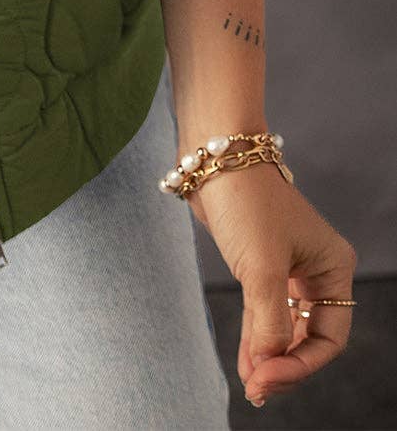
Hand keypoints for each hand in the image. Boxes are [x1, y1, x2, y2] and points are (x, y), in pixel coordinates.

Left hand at [187, 160, 356, 407]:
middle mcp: (317, 270)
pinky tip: (246, 361)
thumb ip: (267, 321)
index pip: (328, 337)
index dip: (300, 365)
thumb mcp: (261, 267)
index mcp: (333, 268)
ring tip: (250, 383)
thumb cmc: (246, 201)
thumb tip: (267, 365)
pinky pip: (264, 312)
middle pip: (309, 336)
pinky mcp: (261, 264)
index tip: (266, 379)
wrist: (213, 157)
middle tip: (256, 388)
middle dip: (284, 364)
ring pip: (285, 326)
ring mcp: (289, 268)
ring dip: (268, 355)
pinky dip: (256, 336)